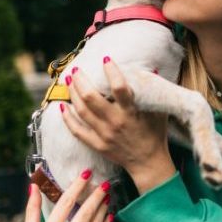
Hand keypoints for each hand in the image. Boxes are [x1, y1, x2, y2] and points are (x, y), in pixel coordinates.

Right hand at [19, 170, 111, 221]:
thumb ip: (31, 210)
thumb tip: (33, 185)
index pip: (65, 204)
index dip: (77, 187)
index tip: (86, 173)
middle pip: (85, 215)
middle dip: (96, 197)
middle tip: (105, 183)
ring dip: (103, 211)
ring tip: (107, 197)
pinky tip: (109, 217)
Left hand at [62, 58, 175, 193]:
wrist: (148, 162)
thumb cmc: (155, 134)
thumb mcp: (158, 111)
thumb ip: (152, 91)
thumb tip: (150, 68)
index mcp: (131, 112)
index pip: (119, 88)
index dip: (112, 71)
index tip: (106, 59)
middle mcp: (116, 122)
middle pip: (92, 98)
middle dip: (81, 80)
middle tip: (77, 69)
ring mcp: (104, 134)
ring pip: (82, 111)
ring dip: (72, 94)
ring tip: (68, 81)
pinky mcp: (97, 144)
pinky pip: (77, 130)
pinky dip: (67, 118)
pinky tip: (62, 106)